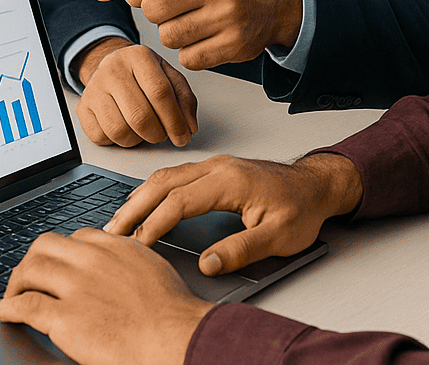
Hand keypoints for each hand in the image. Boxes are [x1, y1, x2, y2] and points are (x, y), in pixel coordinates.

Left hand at [0, 228, 212, 364]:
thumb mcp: (152, 270)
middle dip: (32, 260)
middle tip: (27, 277)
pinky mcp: (64, 317)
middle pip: (45, 245)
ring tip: (13, 295)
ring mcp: (76, 287)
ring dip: (16, 283)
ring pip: (30, 269)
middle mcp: (92, 260)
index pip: (77, 237)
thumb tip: (116, 269)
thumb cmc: (172, 314)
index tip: (57, 265)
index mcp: (115, 247)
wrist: (176, 338)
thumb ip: (128, 262)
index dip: (61, 252)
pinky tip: (5, 312)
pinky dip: (9, 307)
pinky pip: (25, 305)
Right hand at [77, 39, 198, 146]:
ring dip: (138, 140)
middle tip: (163, 134)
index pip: (160, 93)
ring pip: (119, 131)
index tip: (183, 136)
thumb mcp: (168, 76)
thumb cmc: (142, 74)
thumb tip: (189, 127)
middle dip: (157, 134)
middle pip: (139, 116)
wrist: (111, 66)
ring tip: (144, 130)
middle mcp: (113, 69)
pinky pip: (101, 137)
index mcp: (139, 56)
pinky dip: (117, 141)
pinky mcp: (83, 107)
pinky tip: (125, 128)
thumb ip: (184, 99)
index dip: (174, 121)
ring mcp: (94, 88)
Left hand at [93, 0, 302, 69]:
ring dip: (173, 33)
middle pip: (154, 8)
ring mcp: (229, 14)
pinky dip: (191, 53)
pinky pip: (188, 58)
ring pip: (168, 36)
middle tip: (179, 6)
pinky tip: (209, 37)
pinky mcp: (236, 44)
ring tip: (197, 20)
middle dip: (158, 11)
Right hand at [105, 153, 362, 275]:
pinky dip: (154, 189)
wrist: (317, 185)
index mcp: (231, 181)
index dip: (154, 224)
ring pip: (166, 175)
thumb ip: (242, 250)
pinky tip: (144, 202)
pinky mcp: (216, 169)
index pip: (179, 202)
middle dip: (134, 208)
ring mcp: (216, 165)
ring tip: (120, 220)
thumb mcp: (278, 236)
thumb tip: (208, 263)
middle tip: (111, 231)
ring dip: (140, 196)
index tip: (137, 245)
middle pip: (163, 183)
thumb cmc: (301, 208)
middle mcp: (219, 167)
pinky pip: (176, 175)